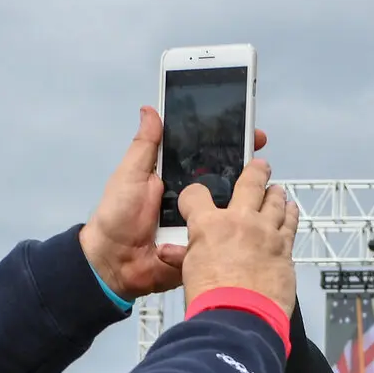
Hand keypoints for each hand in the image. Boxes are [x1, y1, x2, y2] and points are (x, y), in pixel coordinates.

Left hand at [79, 107, 265, 300]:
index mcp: (177, 179)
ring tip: (262, 190)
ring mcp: (199, 223)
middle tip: (262, 162)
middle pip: (226, 182)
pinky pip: (221, 237)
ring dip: (244, 202)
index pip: (210, 157)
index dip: (231, 145)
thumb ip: (145, 145)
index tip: (252, 134)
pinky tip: (249, 223)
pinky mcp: (201, 246)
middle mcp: (192, 199)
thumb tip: (149, 110)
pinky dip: (231, 231)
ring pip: (229, 209)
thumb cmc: (116, 218)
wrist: (111, 263)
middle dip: (247, 171)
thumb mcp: (130, 175)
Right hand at [179, 159, 299, 314]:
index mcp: (209, 225)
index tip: (195, 198)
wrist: (240, 317)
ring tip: (276, 190)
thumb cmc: (211, 299)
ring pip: (276, 200)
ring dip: (276, 193)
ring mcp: (267, 232)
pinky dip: (291, 214)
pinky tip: (291, 210)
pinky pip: (291, 223)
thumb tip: (167, 252)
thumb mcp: (188, 273)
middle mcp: (240, 220)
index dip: (193, 195)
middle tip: (259, 165)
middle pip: (250, 183)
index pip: (196, 196)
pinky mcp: (285, 247)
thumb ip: (182, 256)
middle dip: (254, 171)